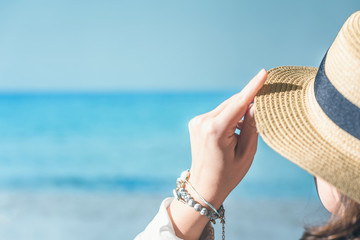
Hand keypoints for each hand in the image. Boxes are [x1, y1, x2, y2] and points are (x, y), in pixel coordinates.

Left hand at [168, 69, 267, 239]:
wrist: (204, 186)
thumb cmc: (228, 173)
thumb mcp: (246, 152)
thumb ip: (251, 126)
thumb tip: (256, 104)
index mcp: (216, 130)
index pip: (239, 102)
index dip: (253, 87)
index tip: (264, 73)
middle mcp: (203, 121)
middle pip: (232, 103)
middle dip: (248, 102)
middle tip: (265, 107)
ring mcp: (197, 121)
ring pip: (226, 107)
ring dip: (239, 111)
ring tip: (244, 132)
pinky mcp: (196, 122)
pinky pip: (219, 113)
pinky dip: (230, 116)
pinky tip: (234, 131)